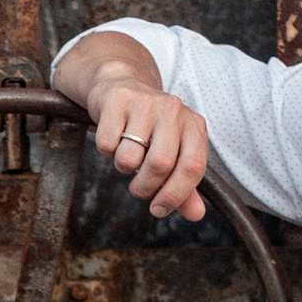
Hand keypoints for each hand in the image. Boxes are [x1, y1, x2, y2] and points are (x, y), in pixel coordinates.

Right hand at [90, 82, 208, 222]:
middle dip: (145, 188)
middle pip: (160, 165)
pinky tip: (114, 138)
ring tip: (127, 154)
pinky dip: (106, 151)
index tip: (159, 210)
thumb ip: (185, 186)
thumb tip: (196, 215)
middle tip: (138, 189)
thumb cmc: (151, 128)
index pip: (192, 167)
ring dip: (123, 168)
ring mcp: (145, 102)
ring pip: (129, 158)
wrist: (121, 87)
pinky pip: (106, 144)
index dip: (175, 195)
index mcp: (194, 125)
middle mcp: (174, 110)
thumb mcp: (174, 153)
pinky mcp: (117, 100)